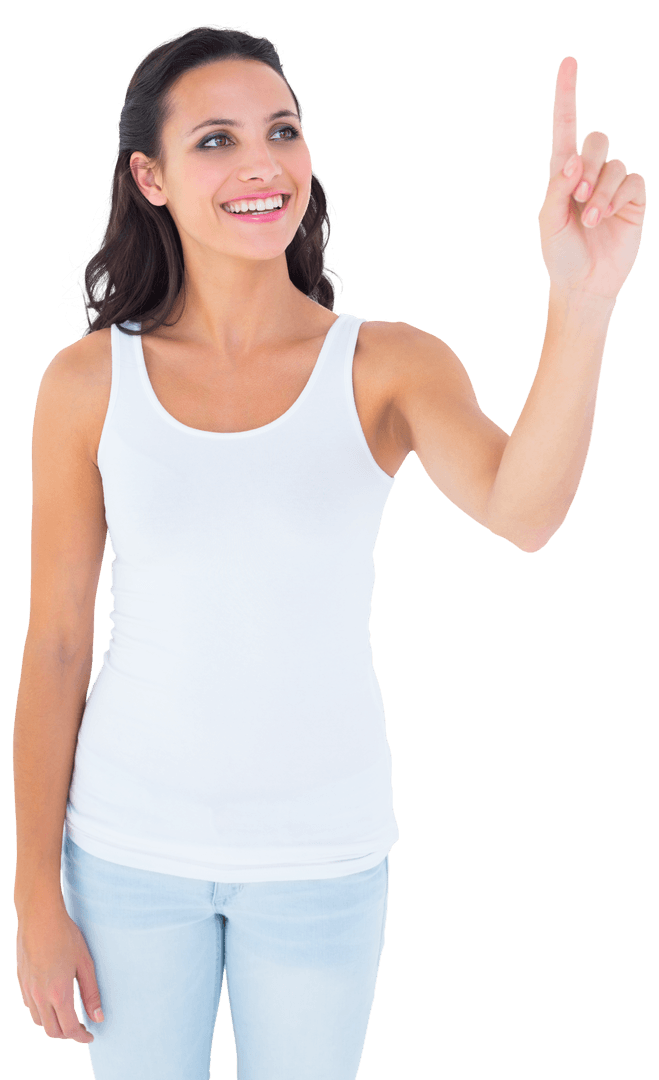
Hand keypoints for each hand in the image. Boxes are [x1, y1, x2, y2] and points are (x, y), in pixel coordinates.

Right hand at [16, 903, 103, 1044]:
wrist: (39, 917)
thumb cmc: (65, 936)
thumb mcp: (85, 963)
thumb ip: (91, 993)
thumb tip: (98, 1017)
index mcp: (58, 993)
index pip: (69, 1028)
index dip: (81, 1036)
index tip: (90, 1036)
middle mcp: (39, 996)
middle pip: (52, 1031)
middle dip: (67, 1035)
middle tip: (80, 1027)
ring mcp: (27, 990)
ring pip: (39, 1021)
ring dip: (53, 1025)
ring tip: (67, 1016)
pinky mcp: (21, 981)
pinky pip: (30, 1007)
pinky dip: (41, 1013)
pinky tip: (51, 1001)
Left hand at [537, 56, 645, 299]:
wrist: (584, 285)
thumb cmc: (560, 255)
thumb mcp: (548, 222)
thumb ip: (556, 188)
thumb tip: (572, 161)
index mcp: (563, 175)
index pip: (566, 128)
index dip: (567, 95)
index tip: (569, 63)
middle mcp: (590, 174)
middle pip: (597, 140)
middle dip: (588, 165)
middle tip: (578, 195)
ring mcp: (613, 186)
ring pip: (614, 164)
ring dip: (600, 191)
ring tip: (590, 220)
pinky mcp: (633, 199)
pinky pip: (632, 180)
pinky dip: (617, 196)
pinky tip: (607, 216)